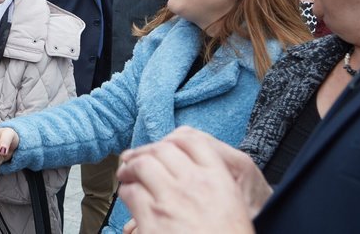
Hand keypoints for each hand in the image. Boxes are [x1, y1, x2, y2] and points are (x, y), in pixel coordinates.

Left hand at [117, 127, 262, 233]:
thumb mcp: (233, 207)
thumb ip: (212, 183)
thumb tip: (185, 167)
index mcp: (219, 181)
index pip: (192, 140)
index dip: (172, 139)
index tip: (163, 145)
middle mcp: (194, 185)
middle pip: (162, 149)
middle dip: (145, 151)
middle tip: (135, 158)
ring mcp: (171, 201)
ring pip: (141, 166)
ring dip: (130, 168)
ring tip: (126, 174)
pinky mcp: (152, 220)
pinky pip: (131, 193)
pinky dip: (126, 191)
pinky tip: (129, 196)